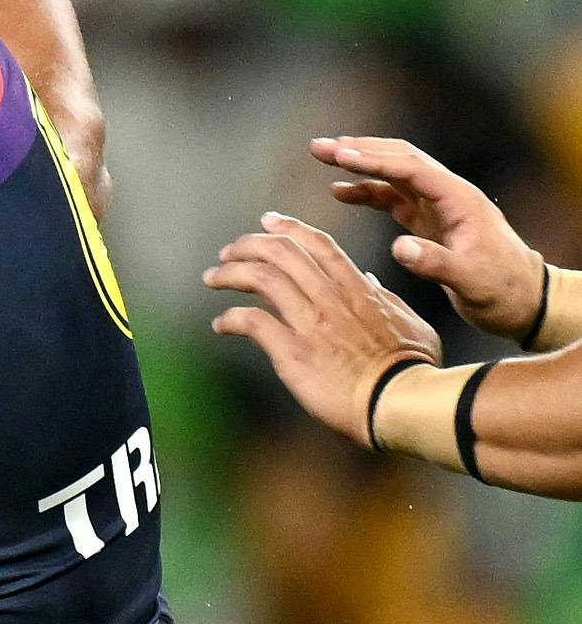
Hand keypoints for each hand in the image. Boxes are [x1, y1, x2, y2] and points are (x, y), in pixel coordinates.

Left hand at [207, 210, 440, 445]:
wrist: (399, 402)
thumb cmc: (410, 369)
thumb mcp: (408, 323)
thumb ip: (384, 300)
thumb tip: (368, 281)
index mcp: (358, 289)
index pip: (318, 244)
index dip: (289, 227)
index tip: (267, 221)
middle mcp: (331, 298)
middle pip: (283, 252)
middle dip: (249, 245)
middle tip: (228, 252)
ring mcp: (311, 323)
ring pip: (262, 278)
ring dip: (230, 274)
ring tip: (212, 278)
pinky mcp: (293, 351)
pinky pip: (252, 322)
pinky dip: (229, 318)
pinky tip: (219, 325)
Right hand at [312, 135, 549, 341]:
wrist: (522, 299)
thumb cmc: (502, 289)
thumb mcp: (472, 280)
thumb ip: (436, 263)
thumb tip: (399, 248)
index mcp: (460, 201)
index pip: (413, 169)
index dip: (375, 161)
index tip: (340, 156)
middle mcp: (448, 195)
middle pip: (401, 160)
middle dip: (360, 150)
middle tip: (320, 147)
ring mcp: (438, 207)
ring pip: (394, 175)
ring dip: (360, 165)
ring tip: (324, 157)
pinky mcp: (429, 221)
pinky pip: (392, 198)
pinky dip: (366, 191)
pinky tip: (340, 191)